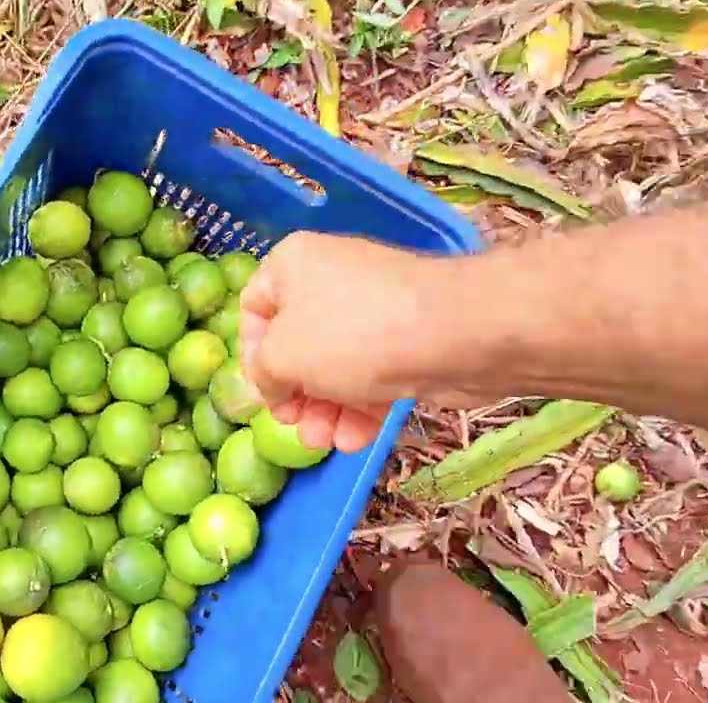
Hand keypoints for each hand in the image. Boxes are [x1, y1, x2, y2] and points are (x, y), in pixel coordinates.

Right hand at [239, 231, 447, 452]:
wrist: (456, 333)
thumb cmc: (352, 335)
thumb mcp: (282, 356)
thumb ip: (262, 371)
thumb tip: (273, 382)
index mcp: (293, 264)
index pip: (254, 308)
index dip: (251, 354)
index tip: (264, 390)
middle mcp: (331, 279)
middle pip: (296, 344)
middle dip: (295, 394)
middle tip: (298, 425)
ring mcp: (375, 310)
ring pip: (335, 366)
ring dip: (326, 410)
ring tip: (328, 443)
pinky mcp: (408, 340)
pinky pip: (373, 374)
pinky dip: (361, 407)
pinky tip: (357, 439)